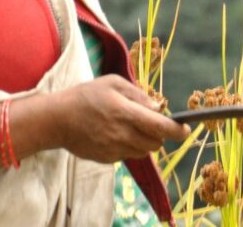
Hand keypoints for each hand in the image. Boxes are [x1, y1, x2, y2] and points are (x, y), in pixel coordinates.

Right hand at [52, 75, 190, 162]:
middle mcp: (122, 134)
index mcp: (125, 113)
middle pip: (156, 143)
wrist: (56, 120)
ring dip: (143, 141)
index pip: (161, 127)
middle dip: (158, 134)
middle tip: (148, 122)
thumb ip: (137, 94)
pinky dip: (127, 146)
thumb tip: (158, 107)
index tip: (186, 129)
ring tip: (126, 127)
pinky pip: (127, 155)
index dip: (178, 130)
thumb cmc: (84, 96)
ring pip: (143, 151)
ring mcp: (114, 150)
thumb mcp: (112, 83)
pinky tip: (112, 134)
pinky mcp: (107, 159)